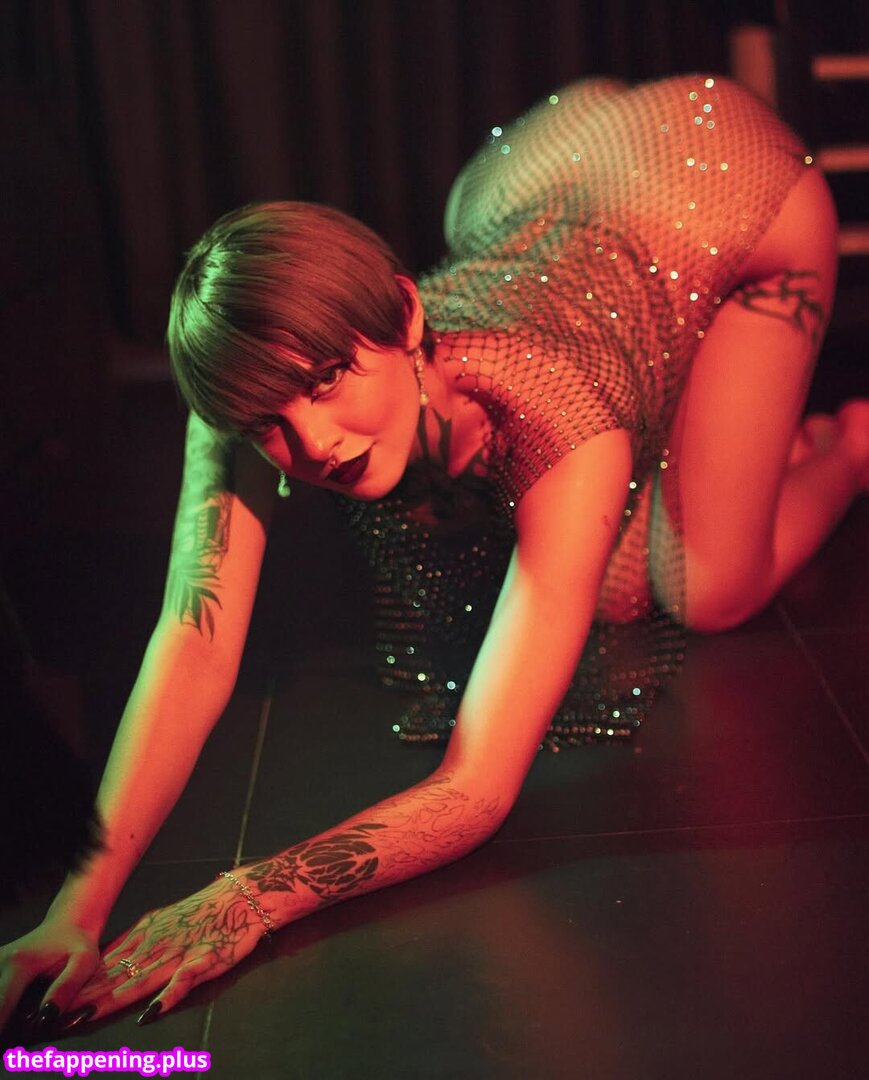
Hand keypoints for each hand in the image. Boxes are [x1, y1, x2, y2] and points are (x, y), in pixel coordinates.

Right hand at [0, 920, 99, 1034]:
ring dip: (8, 1017)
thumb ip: (67, 988)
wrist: (68, 923)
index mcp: (18, 963)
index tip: (12, 1046)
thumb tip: (46, 1018)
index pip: (0, 1008)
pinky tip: (23, 1010)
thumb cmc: (78, 943)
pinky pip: (1, 997)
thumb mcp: (84, 961)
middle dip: (9, 1027)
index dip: (3, 1031)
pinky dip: (8, 1010)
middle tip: (29, 1033)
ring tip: (33, 1017)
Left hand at [66, 876, 266, 1024]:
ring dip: (112, 1000)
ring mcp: (179, 951)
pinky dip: (166, 997)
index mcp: (146, 932)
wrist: (244, 894)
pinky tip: (151, 1013)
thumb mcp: (165, 920)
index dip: (82, 985)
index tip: (56, 1004)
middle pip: (115, 975)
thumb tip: (108, 960)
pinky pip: (183, 981)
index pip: (107, 963)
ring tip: (85, 1016)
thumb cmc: (207, 909)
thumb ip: (138, 940)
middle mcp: (156, 941)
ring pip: (140, 979)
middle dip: (87, 997)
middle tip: (58, 1016)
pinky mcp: (204, 960)